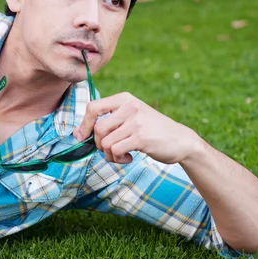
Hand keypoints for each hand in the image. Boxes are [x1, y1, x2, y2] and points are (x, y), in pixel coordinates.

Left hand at [73, 92, 201, 164]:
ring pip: (105, 142)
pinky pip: (115, 151)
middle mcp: (130, 106)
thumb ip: (107, 122)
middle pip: (97, 129)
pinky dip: (118, 159)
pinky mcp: (141, 137)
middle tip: (111, 150)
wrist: (181, 140)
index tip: (82, 137)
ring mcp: (136, 121)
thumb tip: (76, 133)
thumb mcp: (130, 118)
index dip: (84, 125)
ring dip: (109, 155)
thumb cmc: (151, 131)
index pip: (93, 108)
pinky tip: (129, 158)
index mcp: (125, 99)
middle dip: (99, 144)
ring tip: (122, 155)